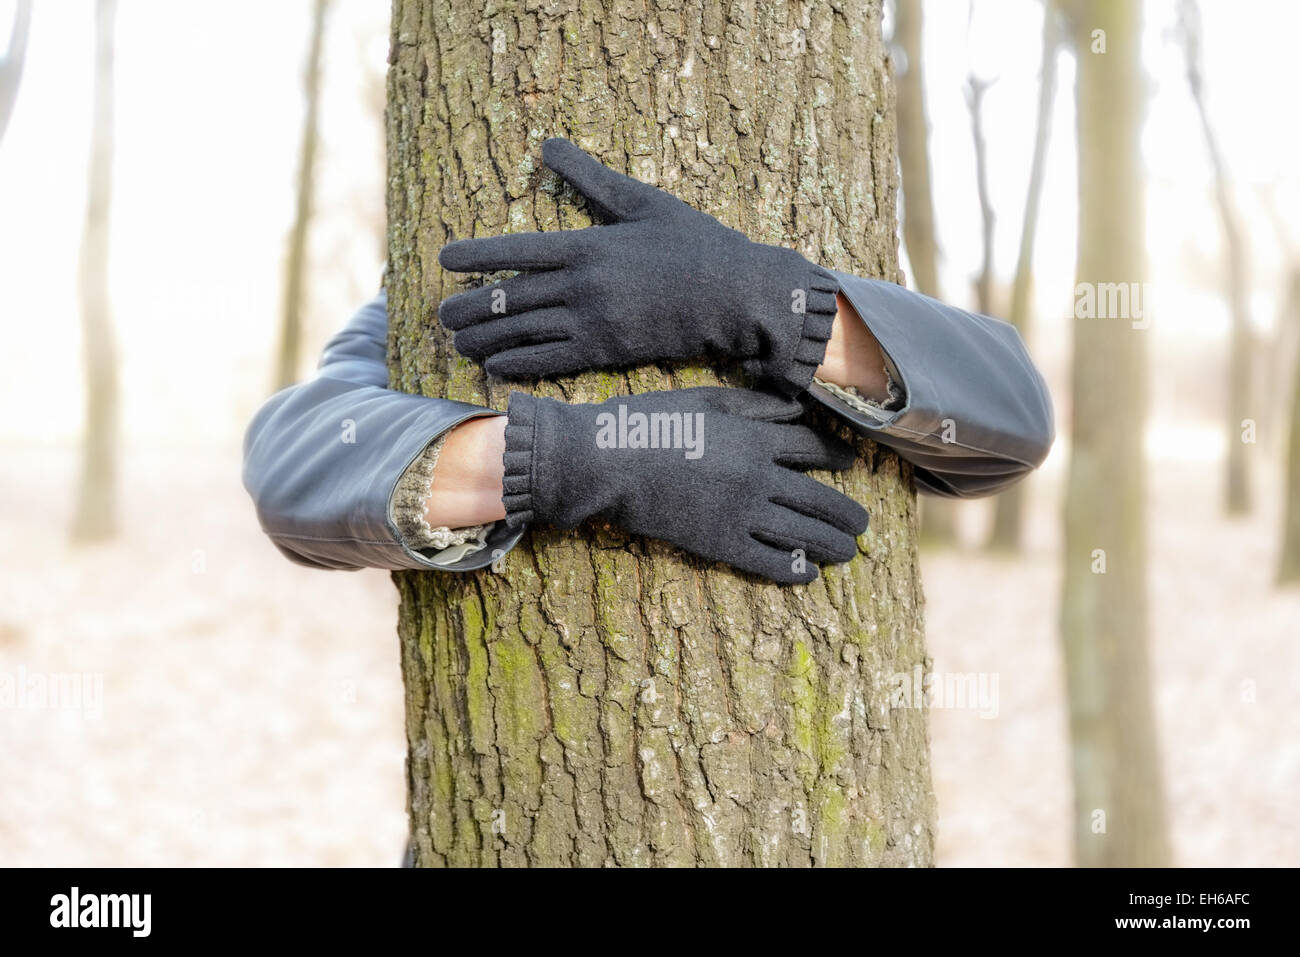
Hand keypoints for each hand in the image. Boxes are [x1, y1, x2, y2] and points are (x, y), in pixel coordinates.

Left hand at [438, 138, 839, 393]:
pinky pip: (553, 361)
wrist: (736, 296)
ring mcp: (594, 322)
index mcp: (589, 246)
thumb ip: (591, 179)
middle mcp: (583, 286)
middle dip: (471, 307)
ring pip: (525, 332)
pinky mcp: (609, 352)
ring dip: (487, 339)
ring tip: (457, 342)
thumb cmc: (695, 245)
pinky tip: (496, 368)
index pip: (518, 250)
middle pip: (511, 298)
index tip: (444, 257)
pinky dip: (520, 365)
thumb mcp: (642, 202)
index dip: (478, 255)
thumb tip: (547, 144)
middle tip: (439, 314)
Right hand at [500, 387, 867, 583]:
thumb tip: (795, 409)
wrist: (610, 462)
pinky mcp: (719, 543)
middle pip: (819, 499)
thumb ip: (755, 405)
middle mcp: (759, 477)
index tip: (850, 464)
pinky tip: (809, 574)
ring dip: (831, 544)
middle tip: (863, 525)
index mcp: (756, 438)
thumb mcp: (707, 398)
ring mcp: (741, 513)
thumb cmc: (653, 422)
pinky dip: (792, 569)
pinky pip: (767, 560)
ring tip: (847, 551)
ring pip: (802, 533)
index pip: (813, 448)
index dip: (838, 457)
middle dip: (846, 514)